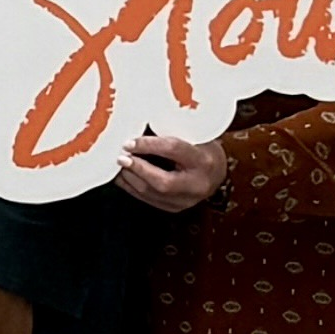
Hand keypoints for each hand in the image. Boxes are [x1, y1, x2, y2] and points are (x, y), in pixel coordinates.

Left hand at [115, 129, 229, 215]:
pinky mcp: (175, 208)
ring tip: (118, 164)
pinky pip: (148, 200)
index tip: (129, 142)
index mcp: (204, 160)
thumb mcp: (194, 136)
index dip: (148, 145)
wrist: (216, 173)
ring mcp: (186, 200)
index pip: (173, 150)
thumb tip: (138, 126)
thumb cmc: (203, 149)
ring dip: (130, 178)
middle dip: (137, 168)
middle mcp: (197, 184)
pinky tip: (122, 177)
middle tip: (120, 156)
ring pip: (152, 193)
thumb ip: (170, 132)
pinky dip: (131, 188)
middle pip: (162, 181)